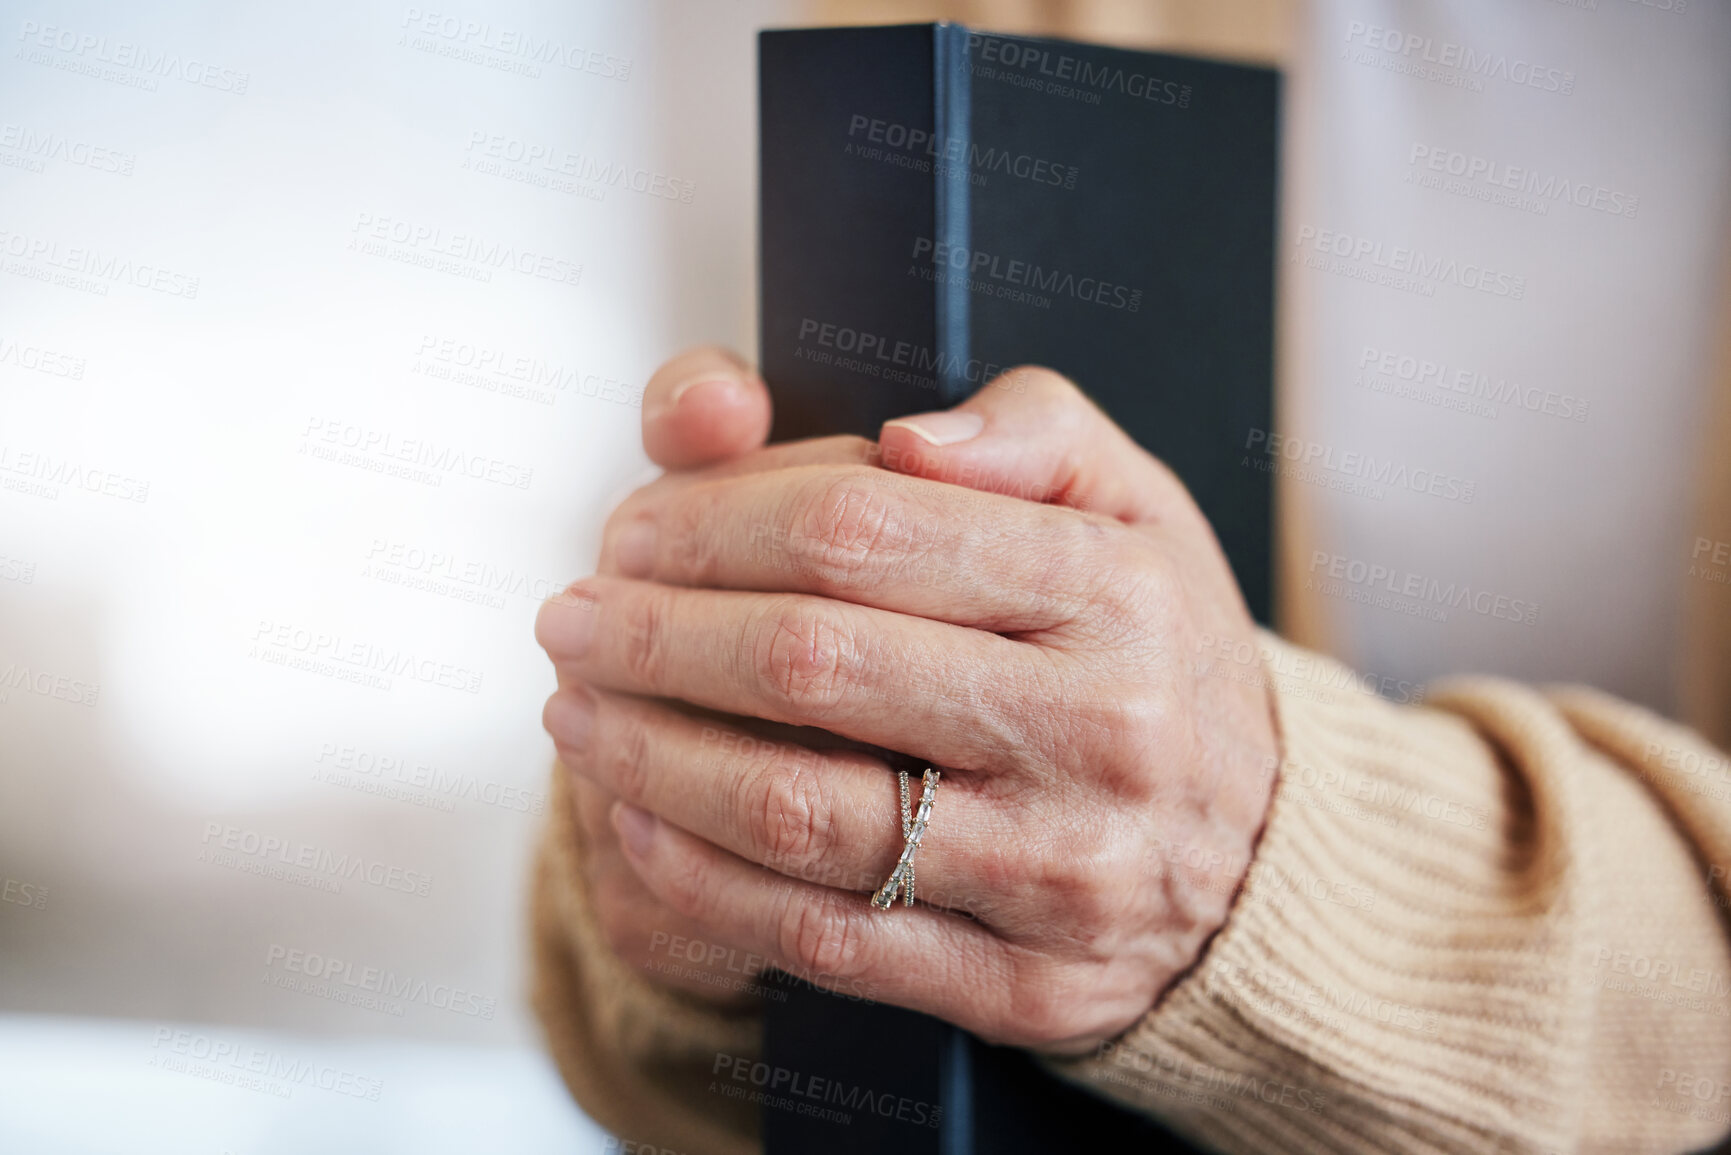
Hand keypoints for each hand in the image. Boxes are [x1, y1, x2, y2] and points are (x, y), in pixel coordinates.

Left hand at [537, 353, 1278, 1051]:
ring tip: (576, 711)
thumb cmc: (1154, 654)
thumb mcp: (1134, 503)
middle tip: (571, 616)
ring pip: (803, 812)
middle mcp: (1097, 730)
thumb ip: (1033, 428)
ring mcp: (1061, 871)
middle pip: (812, 663)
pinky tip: (636, 823)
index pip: (860, 530)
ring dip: (650, 757)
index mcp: (1115, 587)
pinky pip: (828, 937)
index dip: (712, 523)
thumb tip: (907, 440)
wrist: (1258, 854)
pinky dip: (703, 880)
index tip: (632, 527)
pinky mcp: (1022, 984)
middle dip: (654, 634)